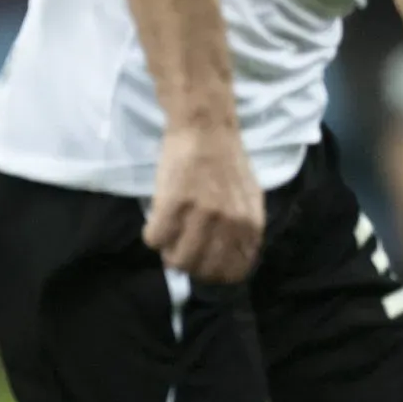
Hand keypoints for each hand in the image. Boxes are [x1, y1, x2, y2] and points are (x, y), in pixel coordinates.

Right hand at [143, 122, 264, 282]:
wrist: (206, 128)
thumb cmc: (227, 163)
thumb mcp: (249, 198)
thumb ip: (244, 230)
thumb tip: (232, 264)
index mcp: (250, 223)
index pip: (234, 272)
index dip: (214, 273)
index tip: (202, 264)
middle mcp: (230, 222)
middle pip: (202, 271)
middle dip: (188, 264)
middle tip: (181, 247)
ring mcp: (202, 213)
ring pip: (177, 260)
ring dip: (168, 252)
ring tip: (170, 234)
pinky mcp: (174, 203)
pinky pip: (155, 239)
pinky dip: (152, 234)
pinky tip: (158, 219)